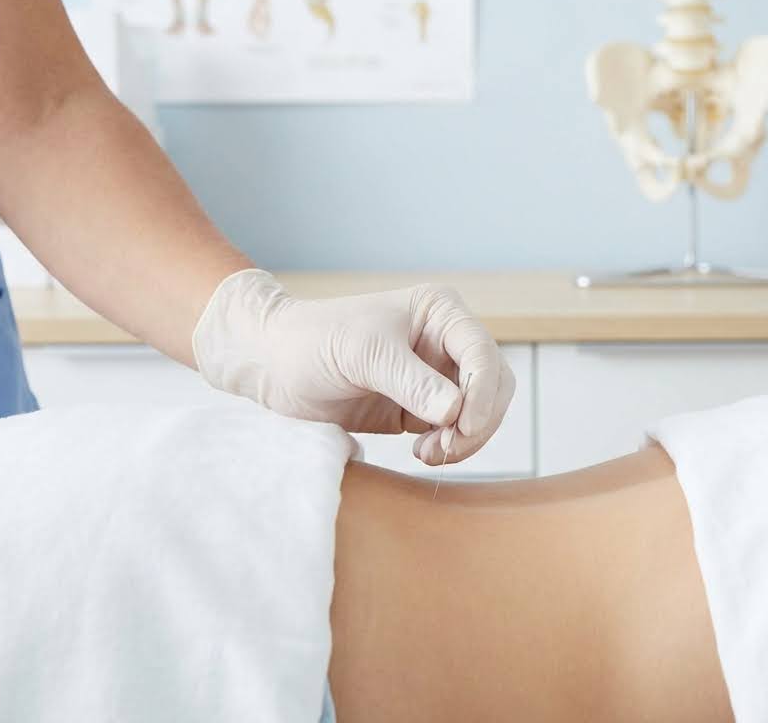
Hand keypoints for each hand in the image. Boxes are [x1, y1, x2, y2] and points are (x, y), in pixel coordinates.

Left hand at [191, 270, 514, 463]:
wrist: (273, 366)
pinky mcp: (422, 408)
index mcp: (440, 313)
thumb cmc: (313, 341)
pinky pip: (456, 432)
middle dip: (479, 420)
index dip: (483, 392)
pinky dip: (450, 447)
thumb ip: (412, 382)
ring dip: (466, 438)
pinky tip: (422, 454)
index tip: (463, 425)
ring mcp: (436, 376)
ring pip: (482, 411)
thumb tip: (457, 410)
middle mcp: (446, 342)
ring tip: (429, 454)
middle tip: (445, 447)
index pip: (483, 352)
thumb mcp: (364, 355)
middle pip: (494, 384)